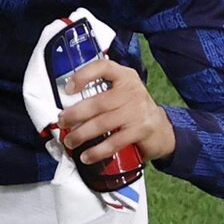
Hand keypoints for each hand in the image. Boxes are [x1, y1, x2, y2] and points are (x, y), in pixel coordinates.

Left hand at [57, 59, 174, 163]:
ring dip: (82, 134)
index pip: (103, 67)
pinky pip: (114, 142)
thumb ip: (100, 93)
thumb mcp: (120, 93)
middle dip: (75, 114)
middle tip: (61, 122)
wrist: (162, 129)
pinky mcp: (141, 130)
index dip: (83, 75)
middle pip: (98, 102)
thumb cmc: (132, 109)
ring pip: (103, 123)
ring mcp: (138, 111)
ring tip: (70, 140)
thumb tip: (67, 107)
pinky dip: (98, 151)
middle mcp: (132, 90)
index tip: (68, 89)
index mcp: (124, 76)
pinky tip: (86, 156)